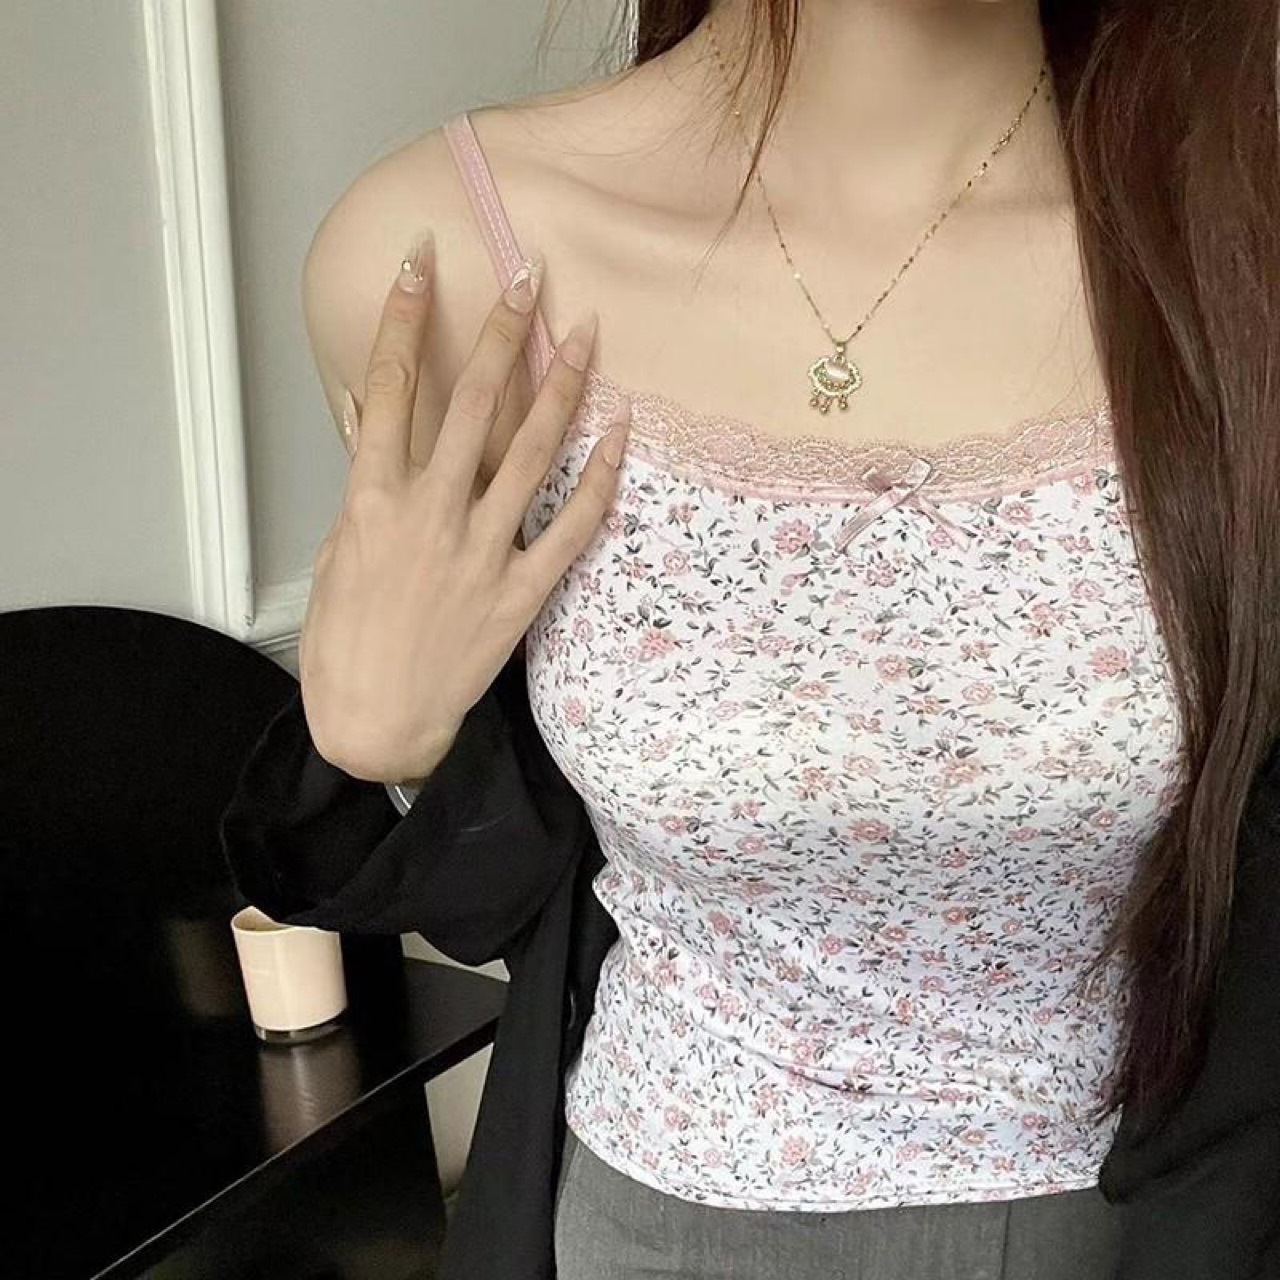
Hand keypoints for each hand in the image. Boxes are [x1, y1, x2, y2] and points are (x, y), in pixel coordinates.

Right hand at [298, 232, 631, 783]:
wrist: (376, 724)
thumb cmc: (344, 645)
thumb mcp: (336, 557)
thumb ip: (363, 489)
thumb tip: (371, 425)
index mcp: (372, 501)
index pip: (387, 388)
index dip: (402, 317)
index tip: (422, 261)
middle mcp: (430, 514)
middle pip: (471, 403)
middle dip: (500, 332)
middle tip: (529, 276)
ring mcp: (481, 552)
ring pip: (530, 453)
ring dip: (560, 387)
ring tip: (585, 335)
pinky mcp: (521, 593)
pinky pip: (571, 530)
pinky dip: (599, 482)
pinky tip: (620, 437)